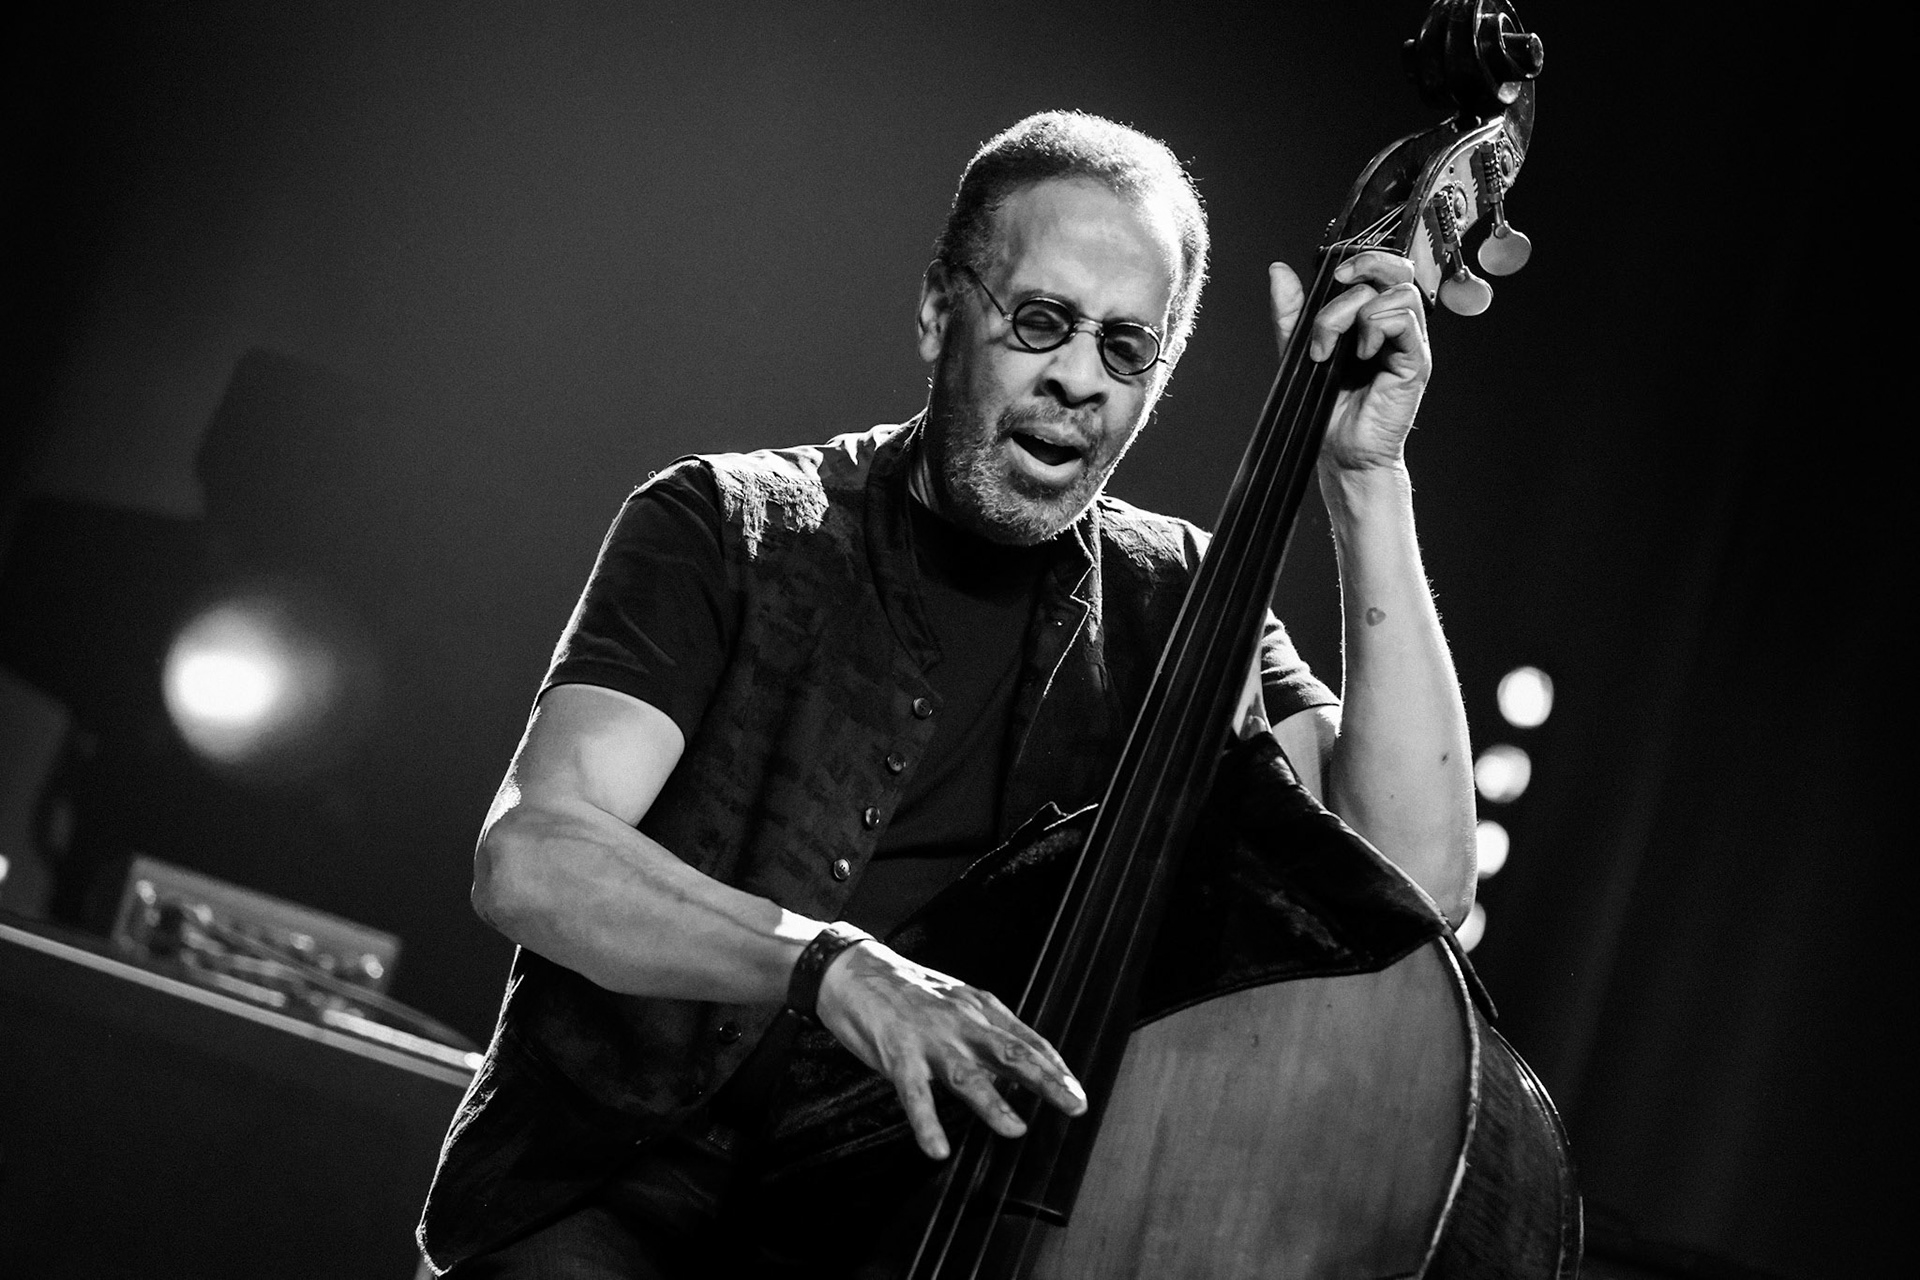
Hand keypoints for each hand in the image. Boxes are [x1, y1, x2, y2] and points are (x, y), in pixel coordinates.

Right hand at [815, 938, 1087, 1159]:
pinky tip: (937, 1149)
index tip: (1077, 1091)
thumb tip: (1017, 1065)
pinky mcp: (896, 1054)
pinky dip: (927, 1123)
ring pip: (966, 1074)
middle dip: (1046, 1081)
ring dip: (992, 1104)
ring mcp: (928, 1038)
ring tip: (1015, 1129)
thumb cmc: (907, 992)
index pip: (1026, 1038)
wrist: (853, 969)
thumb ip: (985, 1032)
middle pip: (1010, 1053)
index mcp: (977, 1008)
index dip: (1054, 1066)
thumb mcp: (955, 1002)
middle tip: (1073, 1105)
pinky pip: (914, 1094)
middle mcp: (960, 1021)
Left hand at [1269, 251, 1431, 471]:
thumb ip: (1292, 311)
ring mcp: (1409, 342)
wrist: (1341, 452)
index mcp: (1373, 318)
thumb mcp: (1299, 349)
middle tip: (1339, 284)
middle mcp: (1396, 325)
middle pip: (1399, 269)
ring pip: (1399, 292)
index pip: (1383, 268)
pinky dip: (1376, 328)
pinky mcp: (1416, 361)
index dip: (1363, 259)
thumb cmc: (1327, 407)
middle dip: (1366, 265)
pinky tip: (1361, 354)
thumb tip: (1280, 271)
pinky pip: (1405, 321)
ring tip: (1338, 345)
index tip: (1333, 275)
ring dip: (1357, 310)